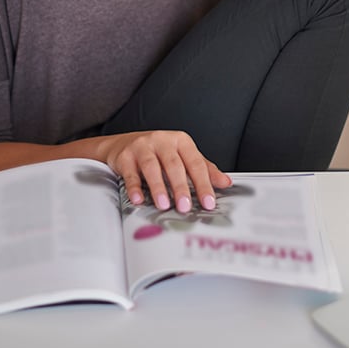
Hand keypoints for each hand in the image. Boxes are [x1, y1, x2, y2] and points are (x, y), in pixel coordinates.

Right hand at [101, 130, 231, 212]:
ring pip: (152, 167)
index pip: (196, 163)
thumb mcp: (182, 156)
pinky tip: (138, 199)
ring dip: (158, 187)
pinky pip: (130, 173)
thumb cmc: (158, 152)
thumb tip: (225, 182)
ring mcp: (142, 147)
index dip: (203, 184)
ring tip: (164, 204)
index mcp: (181, 141)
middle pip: (174, 165)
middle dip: (180, 187)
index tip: (208, 202)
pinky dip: (134, 187)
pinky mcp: (125, 156)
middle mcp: (162, 141)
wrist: (123, 144)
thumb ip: (204, 169)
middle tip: (185, 206)